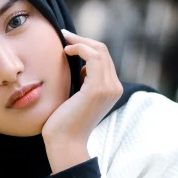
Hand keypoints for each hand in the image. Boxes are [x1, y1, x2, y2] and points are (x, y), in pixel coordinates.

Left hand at [41, 29, 122, 145]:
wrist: (65, 142)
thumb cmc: (64, 122)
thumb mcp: (77, 96)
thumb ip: (83, 81)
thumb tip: (79, 66)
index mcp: (111, 89)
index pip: (103, 58)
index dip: (86, 46)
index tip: (68, 42)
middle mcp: (115, 87)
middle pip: (103, 51)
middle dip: (82, 40)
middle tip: (63, 35)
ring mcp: (109, 88)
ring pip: (99, 51)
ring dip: (80, 42)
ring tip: (63, 41)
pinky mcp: (98, 89)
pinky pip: (93, 57)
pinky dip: (79, 49)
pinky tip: (66, 52)